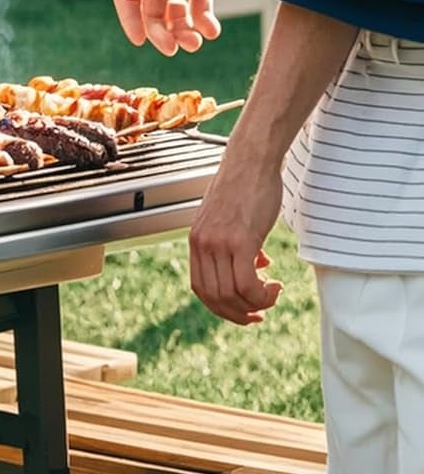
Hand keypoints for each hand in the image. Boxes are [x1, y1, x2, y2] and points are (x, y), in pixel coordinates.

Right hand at [114, 0, 239, 54]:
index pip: (127, 0)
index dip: (130, 20)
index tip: (139, 40)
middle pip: (152, 15)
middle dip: (160, 34)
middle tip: (171, 49)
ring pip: (176, 19)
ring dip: (182, 34)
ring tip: (196, 42)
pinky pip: (200, 14)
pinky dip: (204, 25)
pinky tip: (211, 30)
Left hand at [188, 159, 283, 324]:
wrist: (251, 160)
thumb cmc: (244, 186)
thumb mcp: (229, 220)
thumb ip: (233, 243)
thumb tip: (255, 265)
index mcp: (196, 240)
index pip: (200, 288)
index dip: (221, 307)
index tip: (243, 310)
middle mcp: (202, 243)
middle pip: (215, 298)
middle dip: (239, 313)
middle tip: (261, 310)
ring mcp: (219, 242)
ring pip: (232, 296)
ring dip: (256, 304)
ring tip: (273, 292)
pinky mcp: (240, 240)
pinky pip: (247, 285)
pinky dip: (263, 295)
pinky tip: (276, 285)